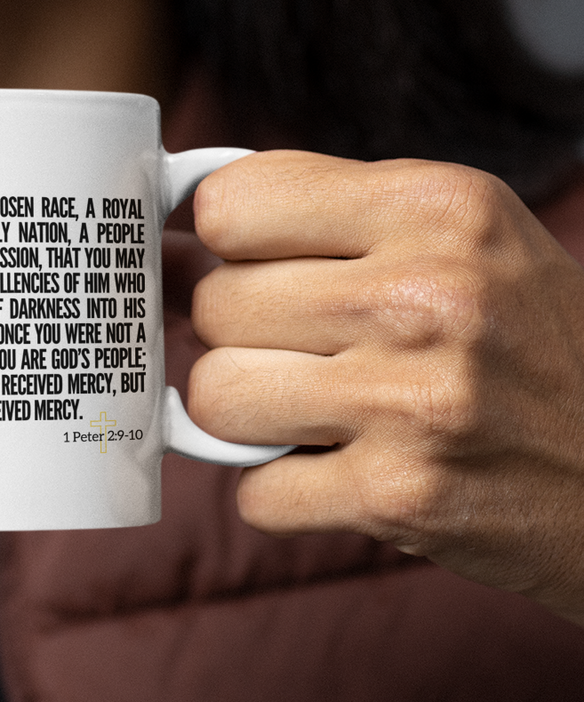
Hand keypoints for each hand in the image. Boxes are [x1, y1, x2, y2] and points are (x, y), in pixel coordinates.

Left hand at [188, 151, 583, 623]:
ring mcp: (410, 401)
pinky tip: (342, 471)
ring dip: (247, 413)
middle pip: (217, 302)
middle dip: (240, 333)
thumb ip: (331, 214)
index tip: (242, 262)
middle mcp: (424, 294)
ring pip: (216, 394)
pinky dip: (283, 489)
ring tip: (309, 407)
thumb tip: (169, 240)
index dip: (223, 240)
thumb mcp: (464, 236)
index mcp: (436, 206)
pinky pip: (254, 490)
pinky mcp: (400, 497)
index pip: (233, 203)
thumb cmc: (531, 340)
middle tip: (301, 347)